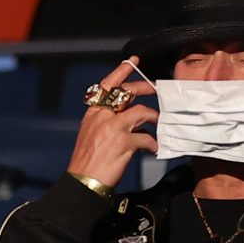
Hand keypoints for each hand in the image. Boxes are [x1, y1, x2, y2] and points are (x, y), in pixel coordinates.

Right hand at [62, 57, 157, 192]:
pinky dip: (153, 143)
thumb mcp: (92, 135)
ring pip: (142, 112)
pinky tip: (154, 149)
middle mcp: (102, 116)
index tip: (134, 61)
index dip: (121, 70)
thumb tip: (135, 122)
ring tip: (161, 125)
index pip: (107, 85)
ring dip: (155, 118)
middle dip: (147, 88)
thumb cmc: (88, 161)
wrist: (82, 181)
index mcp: (93, 113)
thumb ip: (109, 123)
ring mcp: (113, 128)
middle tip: (159, 90)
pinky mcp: (123, 142)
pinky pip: (147, 137)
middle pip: (128, 92)